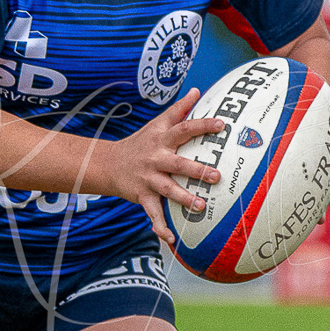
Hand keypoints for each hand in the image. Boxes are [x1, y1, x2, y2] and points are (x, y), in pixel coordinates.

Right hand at [99, 88, 225, 244]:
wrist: (108, 163)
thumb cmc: (141, 142)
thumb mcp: (157, 124)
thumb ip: (178, 109)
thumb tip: (197, 90)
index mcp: (162, 139)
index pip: (184, 129)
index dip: (202, 125)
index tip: (221, 124)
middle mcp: (156, 158)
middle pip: (178, 163)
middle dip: (196, 170)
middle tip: (216, 175)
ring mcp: (149, 179)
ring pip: (168, 190)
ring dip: (184, 199)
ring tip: (200, 206)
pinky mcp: (143, 196)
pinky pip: (153, 214)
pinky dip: (161, 228)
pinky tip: (172, 240)